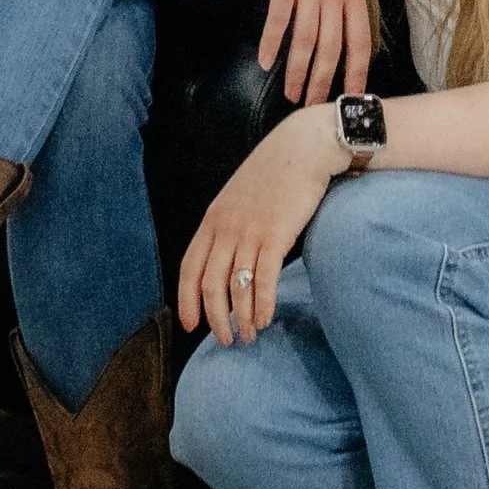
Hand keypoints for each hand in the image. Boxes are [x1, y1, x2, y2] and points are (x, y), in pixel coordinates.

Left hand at [178, 106, 343, 343]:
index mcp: (212, 220)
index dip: (186, 301)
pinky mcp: (276, 235)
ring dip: (241, 318)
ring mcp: (249, 232)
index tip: (190, 325)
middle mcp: (226, 228)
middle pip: (210, 286)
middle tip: (225, 340)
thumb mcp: (238, 197)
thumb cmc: (274, 174)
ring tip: (249, 336)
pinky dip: (262, 305)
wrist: (302, 148)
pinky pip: (264, 279)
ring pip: (236, 288)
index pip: (189, 269)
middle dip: (216, 319)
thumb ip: (228, 226)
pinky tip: (266, 319)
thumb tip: (227, 259)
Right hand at [259, 0, 371, 105]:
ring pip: (305, 40)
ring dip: (297, 72)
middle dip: (324, 83)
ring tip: (291, 95)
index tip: (353, 97)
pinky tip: (264, 60)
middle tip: (315, 108)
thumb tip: (346, 21)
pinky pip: (278, 18)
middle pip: (331, 49)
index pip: (360, 41)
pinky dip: (271, 42)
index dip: (357, 72)